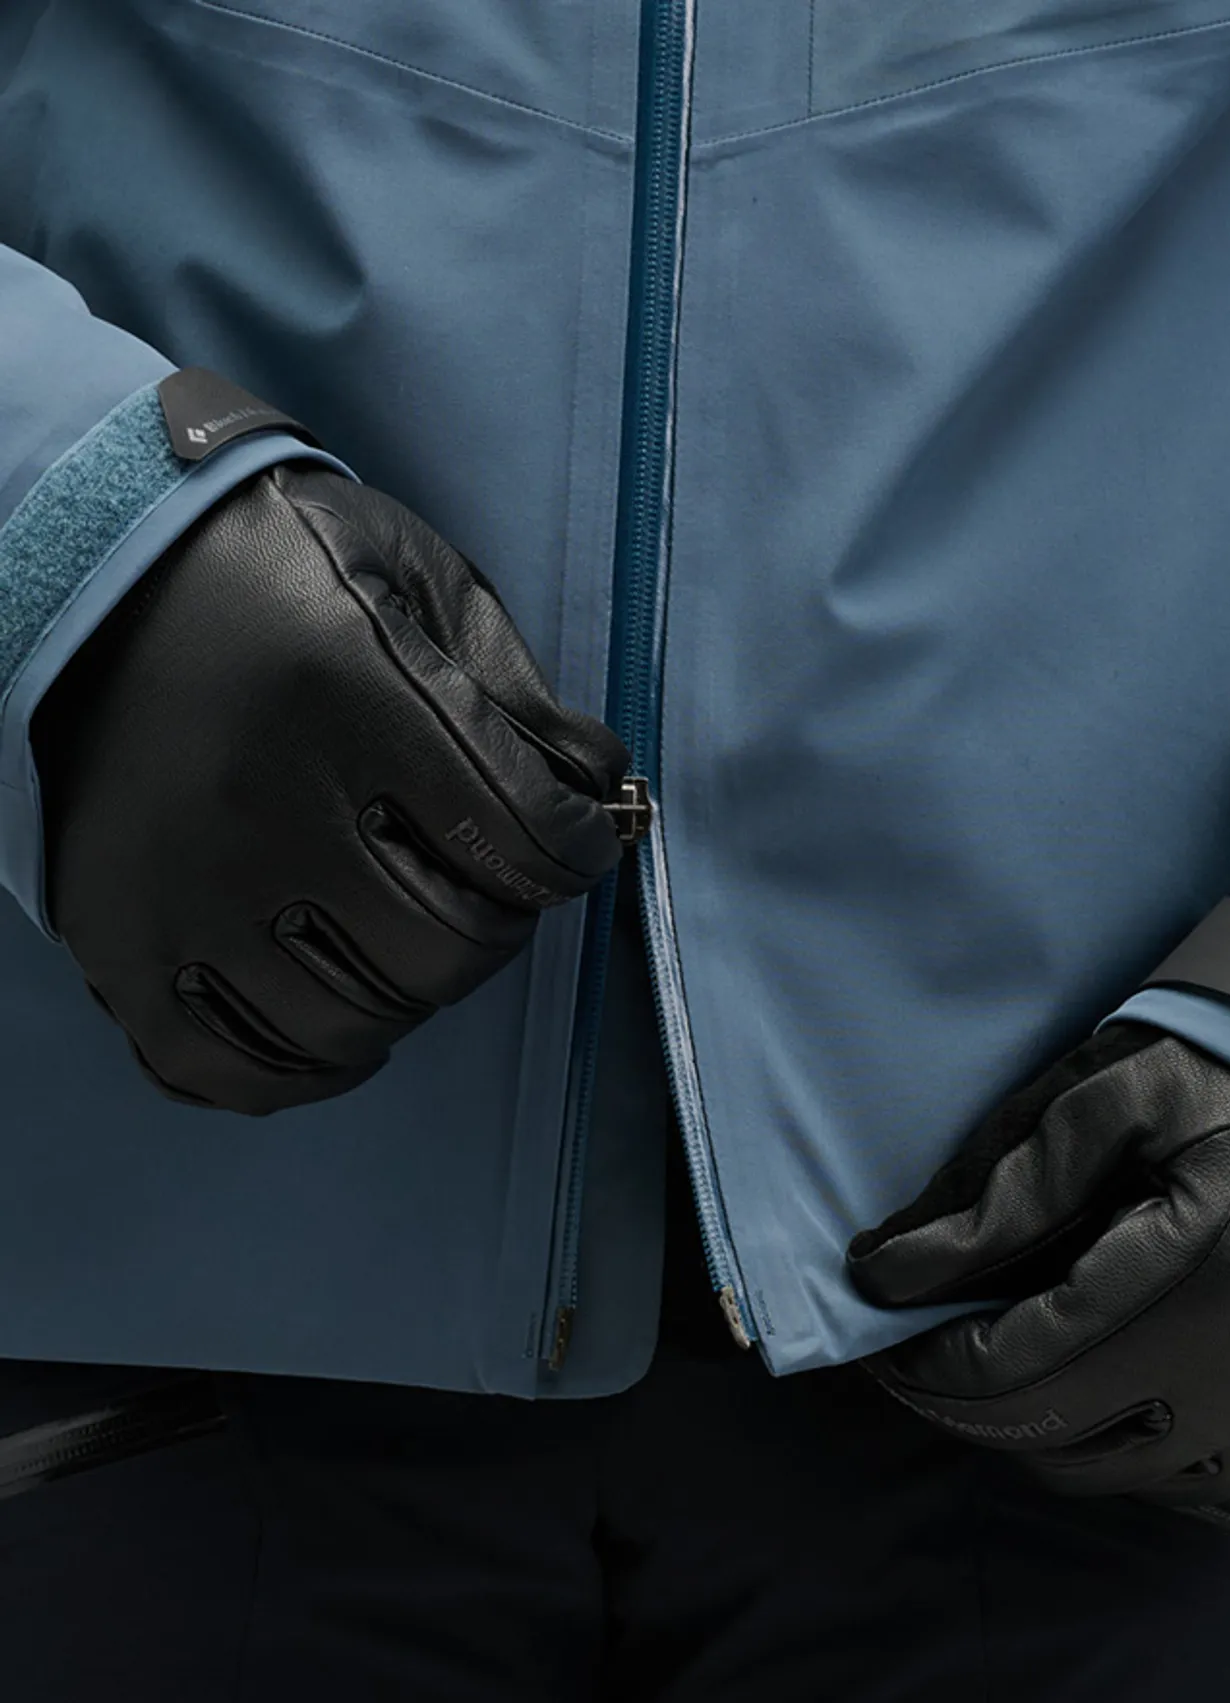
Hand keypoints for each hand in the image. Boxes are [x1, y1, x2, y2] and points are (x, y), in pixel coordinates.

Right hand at [31, 463, 626, 1114]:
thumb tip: (596, 788)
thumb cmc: (280, 569)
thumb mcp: (416, 577)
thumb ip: (516, 690)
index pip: (523, 834)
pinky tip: (343, 1020)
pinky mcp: (121, 939)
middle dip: (505, 922)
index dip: (578, 849)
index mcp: (357, 691)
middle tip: (494, 886)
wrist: (93, 575)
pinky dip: (310, 1066)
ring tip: (416, 936)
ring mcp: (188, 885)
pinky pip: (232, 1066)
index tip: (575, 840)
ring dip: (418, 990)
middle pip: (452, 944)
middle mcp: (267, 799)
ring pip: (358, 1017)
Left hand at [846, 1023, 1229, 1516]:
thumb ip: (1000, 1193)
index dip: (925, 1359)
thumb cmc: (1209, 1077)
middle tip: (906, 1348)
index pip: (1016, 1367)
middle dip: (955, 1398)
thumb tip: (886, 1271)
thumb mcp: (1104, 1104)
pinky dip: (1098, 1438)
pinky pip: (1162, 1477)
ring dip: (1024, 1422)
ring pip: (1098, 1468)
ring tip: (982, 1352)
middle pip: (1046, 1433)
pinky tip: (1074, 1373)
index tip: (877, 1323)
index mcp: (1197, 1283)